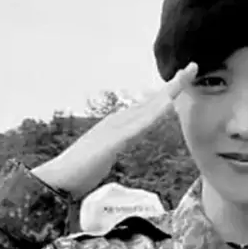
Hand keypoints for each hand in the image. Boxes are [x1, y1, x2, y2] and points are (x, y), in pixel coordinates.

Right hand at [33, 62, 197, 196]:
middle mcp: (117, 122)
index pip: (147, 108)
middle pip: (151, 102)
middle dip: (172, 86)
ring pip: (147, 109)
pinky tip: (167, 105)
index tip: (182, 83)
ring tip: (184, 78)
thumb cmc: (78, 172)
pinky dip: (154, 115)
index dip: (166, 95)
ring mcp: (114, 130)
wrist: (56, 180)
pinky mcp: (112, 141)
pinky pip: (138, 126)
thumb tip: (121, 142)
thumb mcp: (104, 157)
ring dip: (167, 93)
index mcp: (117, 126)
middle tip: (192, 68)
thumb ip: (114, 147)